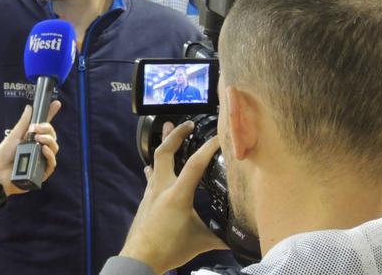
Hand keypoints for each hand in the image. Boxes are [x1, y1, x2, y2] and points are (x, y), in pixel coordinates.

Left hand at [0, 102, 60, 195]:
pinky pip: (52, 164)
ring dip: (49, 140)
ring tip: (38, 138)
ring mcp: (41, 160)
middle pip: (52, 136)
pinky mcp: (41, 173)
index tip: (56, 104)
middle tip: (36, 128)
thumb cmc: (3, 155)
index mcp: (33, 139)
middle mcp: (39, 149)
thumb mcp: (14, 135)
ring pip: (54, 148)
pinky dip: (50, 155)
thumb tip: (30, 107)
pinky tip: (44, 150)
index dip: (51, 115)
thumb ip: (23, 122)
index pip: (45, 127)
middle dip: (48, 129)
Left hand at [119, 120, 226, 273]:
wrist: (139, 257)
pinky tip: (154, 165)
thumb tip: (241, 236)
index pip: (194, 164)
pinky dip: (156, 165)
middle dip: (176, 135)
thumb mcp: (200, 242)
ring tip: (168, 129)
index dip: (208, 148)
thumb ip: (221, 237)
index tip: (219, 136)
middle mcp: (162, 188)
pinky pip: (151, 175)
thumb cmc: (169, 249)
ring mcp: (151, 191)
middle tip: (187, 123)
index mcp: (177, 195)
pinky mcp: (145, 198)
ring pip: (155, 160)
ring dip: (164, 144)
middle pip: (165, 152)